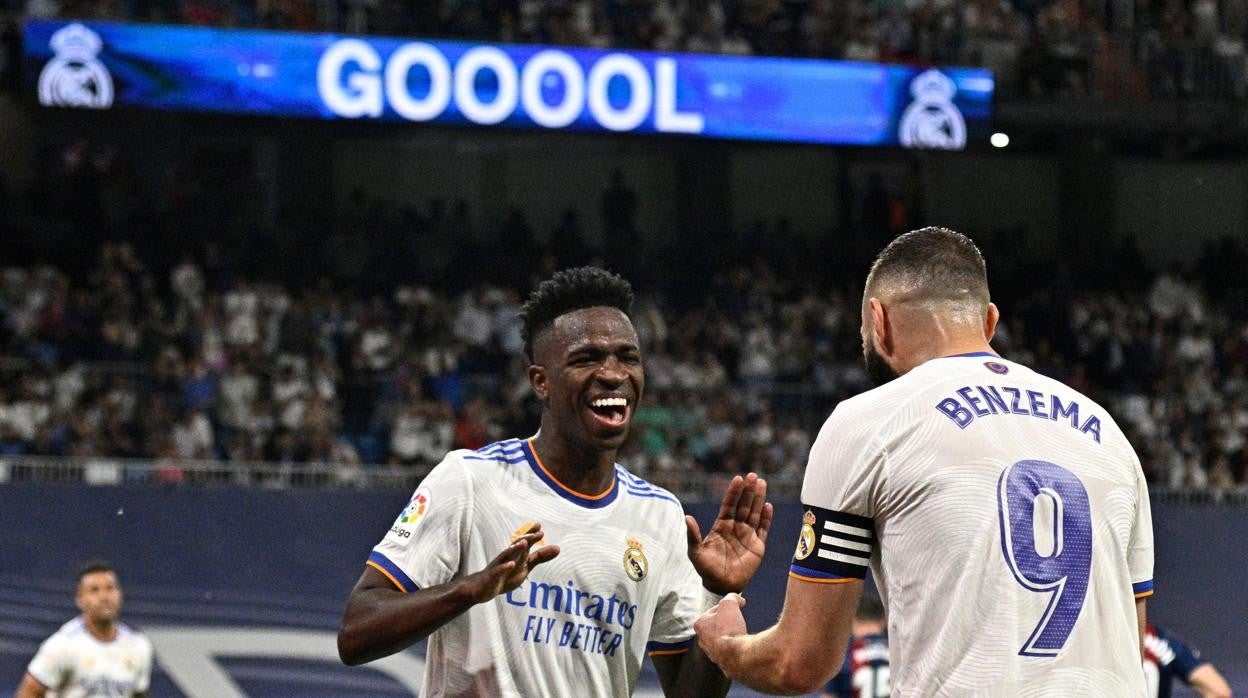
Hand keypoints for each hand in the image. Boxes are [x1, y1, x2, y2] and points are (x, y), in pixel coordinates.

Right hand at [465, 522, 560, 602]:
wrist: (481, 588)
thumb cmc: (505, 575)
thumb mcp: (525, 566)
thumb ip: (540, 557)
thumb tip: (558, 548)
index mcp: (515, 555)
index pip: (524, 543)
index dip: (531, 534)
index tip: (539, 525)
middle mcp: (506, 558)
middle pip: (517, 547)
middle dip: (527, 539)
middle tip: (539, 532)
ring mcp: (498, 566)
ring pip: (507, 556)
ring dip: (515, 549)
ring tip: (524, 543)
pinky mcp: (492, 577)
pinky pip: (498, 571)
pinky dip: (504, 567)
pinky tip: (511, 564)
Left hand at [686, 473, 772, 594]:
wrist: (721, 586)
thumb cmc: (706, 569)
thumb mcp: (696, 552)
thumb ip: (693, 535)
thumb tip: (687, 517)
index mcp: (722, 526)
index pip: (729, 504)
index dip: (733, 492)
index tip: (738, 478)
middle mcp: (736, 527)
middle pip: (744, 505)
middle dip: (748, 491)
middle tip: (754, 476)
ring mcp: (747, 535)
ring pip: (754, 513)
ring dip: (758, 498)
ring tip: (762, 483)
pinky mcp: (757, 546)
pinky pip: (763, 529)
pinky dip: (766, 518)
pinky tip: (768, 506)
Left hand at [695, 593, 747, 667]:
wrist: (737, 655)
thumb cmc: (729, 629)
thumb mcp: (729, 604)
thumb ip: (732, 597)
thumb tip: (738, 598)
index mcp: (700, 624)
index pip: (714, 610)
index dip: (727, 606)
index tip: (737, 606)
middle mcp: (703, 640)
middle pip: (718, 625)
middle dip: (728, 621)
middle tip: (739, 619)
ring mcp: (713, 653)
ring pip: (724, 639)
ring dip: (733, 634)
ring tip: (742, 631)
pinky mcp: (724, 663)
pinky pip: (731, 651)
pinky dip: (737, 646)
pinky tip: (744, 643)